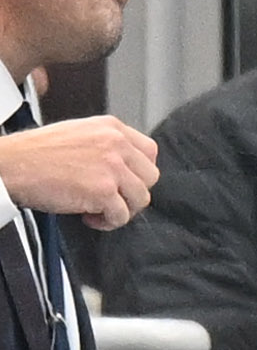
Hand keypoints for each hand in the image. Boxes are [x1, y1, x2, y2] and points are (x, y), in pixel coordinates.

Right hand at [0, 116, 158, 228]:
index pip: (149, 151)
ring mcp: (112, 167)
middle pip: (150, 177)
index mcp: (112, 127)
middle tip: (112, 198)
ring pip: (141, 198)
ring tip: (99, 209)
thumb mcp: (79, 134)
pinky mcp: (104, 190)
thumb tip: (126, 167)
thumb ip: (106, 144)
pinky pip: (122, 215)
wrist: (12, 164)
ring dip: (122, 209)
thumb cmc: (36, 153)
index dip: (139, 171)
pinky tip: (89, 216)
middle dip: (133, 192)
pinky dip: (108, 222)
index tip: (126, 181)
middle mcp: (116, 143)